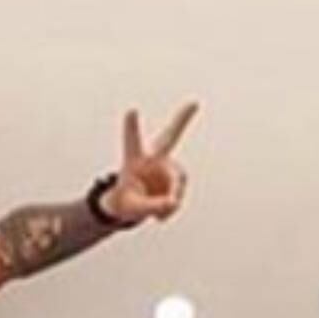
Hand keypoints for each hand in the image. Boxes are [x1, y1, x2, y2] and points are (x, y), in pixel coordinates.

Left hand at [102, 102, 199, 223]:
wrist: (130, 207)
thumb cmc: (125, 202)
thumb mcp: (133, 208)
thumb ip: (152, 206)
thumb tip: (173, 202)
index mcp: (133, 160)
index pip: (132, 142)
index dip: (132, 128)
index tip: (131, 110)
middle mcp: (152, 159)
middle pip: (170, 136)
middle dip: (182, 120)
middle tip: (193, 103)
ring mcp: (166, 169)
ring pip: (179, 178)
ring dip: (173, 196)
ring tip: (160, 214)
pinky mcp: (175, 180)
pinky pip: (179, 194)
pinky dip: (172, 207)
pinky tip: (161, 215)